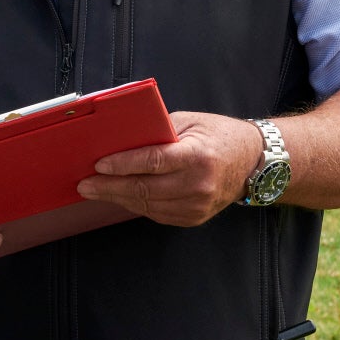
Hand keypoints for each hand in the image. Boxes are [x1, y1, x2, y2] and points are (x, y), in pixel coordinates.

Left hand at [78, 112, 264, 225]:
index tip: (98, 165)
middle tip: (85, 184)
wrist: (253, 163)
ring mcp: (196, 206)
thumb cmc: (220, 136)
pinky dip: (136, 204)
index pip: (152, 162)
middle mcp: (198, 184)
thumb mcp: (190, 122)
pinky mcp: (193, 218)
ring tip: (96, 191)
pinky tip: (120, 196)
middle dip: (109, 187)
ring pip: (146, 205)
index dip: (122, 165)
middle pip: (144, 189)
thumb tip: (122, 138)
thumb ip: (158, 130)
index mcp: (197, 156)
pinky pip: (156, 213)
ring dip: (118, 198)